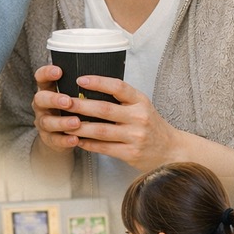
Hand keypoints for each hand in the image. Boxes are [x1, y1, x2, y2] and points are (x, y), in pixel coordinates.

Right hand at [31, 64, 81, 154]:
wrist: (63, 135)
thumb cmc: (74, 108)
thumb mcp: (75, 94)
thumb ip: (83, 85)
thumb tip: (107, 68)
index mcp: (49, 90)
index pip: (42, 77)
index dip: (47, 73)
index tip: (59, 71)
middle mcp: (43, 105)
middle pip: (41, 99)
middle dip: (54, 99)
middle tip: (68, 101)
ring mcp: (44, 122)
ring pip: (47, 121)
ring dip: (62, 122)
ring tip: (76, 122)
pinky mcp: (49, 139)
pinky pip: (55, 140)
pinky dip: (65, 140)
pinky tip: (75, 140)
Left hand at [57, 74, 181, 172]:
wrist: (171, 150)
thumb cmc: (152, 126)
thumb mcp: (143, 107)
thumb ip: (122, 100)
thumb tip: (89, 93)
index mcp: (141, 102)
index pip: (119, 87)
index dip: (99, 82)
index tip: (80, 80)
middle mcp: (139, 117)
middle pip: (104, 109)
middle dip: (80, 106)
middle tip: (63, 102)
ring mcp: (135, 136)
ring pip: (100, 131)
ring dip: (79, 127)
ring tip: (63, 124)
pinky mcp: (130, 153)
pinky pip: (103, 148)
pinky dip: (87, 144)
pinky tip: (77, 140)